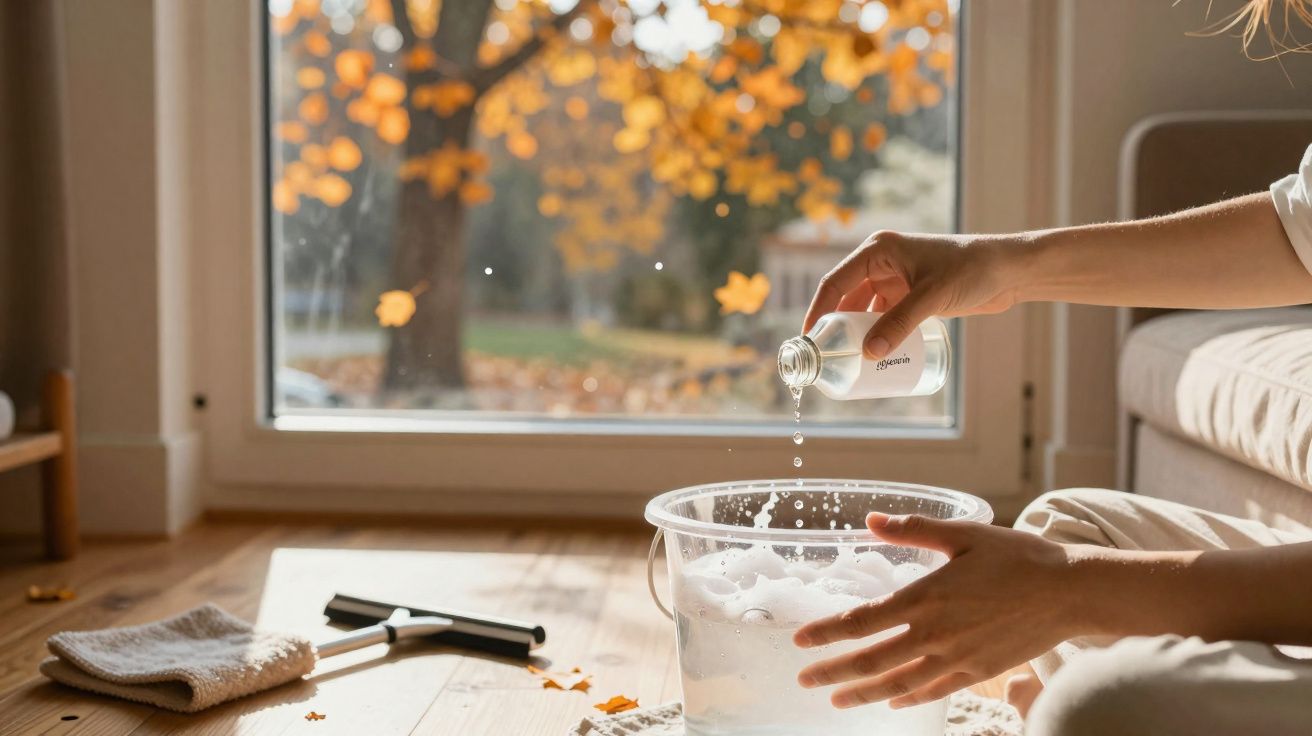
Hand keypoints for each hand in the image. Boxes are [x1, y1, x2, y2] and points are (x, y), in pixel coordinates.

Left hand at [793, 512, 1080, 709]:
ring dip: (863, 694)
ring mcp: (955, 659)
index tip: (800, 642)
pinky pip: (933, 692)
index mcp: (924, 597)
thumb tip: (869, 520)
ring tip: (836, 700)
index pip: (861, 621)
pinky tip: (891, 702)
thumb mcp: (962, 535)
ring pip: (897, 684)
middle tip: (804, 680)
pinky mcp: (977, 672)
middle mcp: (934, 634)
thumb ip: (912, 529)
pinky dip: (907, 699)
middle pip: (870, 660)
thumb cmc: (1017, 557)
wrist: (1070, 592)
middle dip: (832, 672)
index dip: (826, 633)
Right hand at [802, 231, 1024, 358]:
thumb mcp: (932, 297)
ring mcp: (896, 280)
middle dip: (836, 326)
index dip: (818, 310)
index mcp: (878, 250)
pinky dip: (877, 335)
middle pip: (846, 298)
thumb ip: (900, 325)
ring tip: (848, 360)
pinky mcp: (910, 296)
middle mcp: (882, 263)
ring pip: (865, 311)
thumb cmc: (972, 270)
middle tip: (827, 355)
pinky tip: (873, 354)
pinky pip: (884, 318)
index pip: (836, 282)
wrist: (1009, 271)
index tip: (809, 338)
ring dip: (857, 333)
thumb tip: (869, 354)